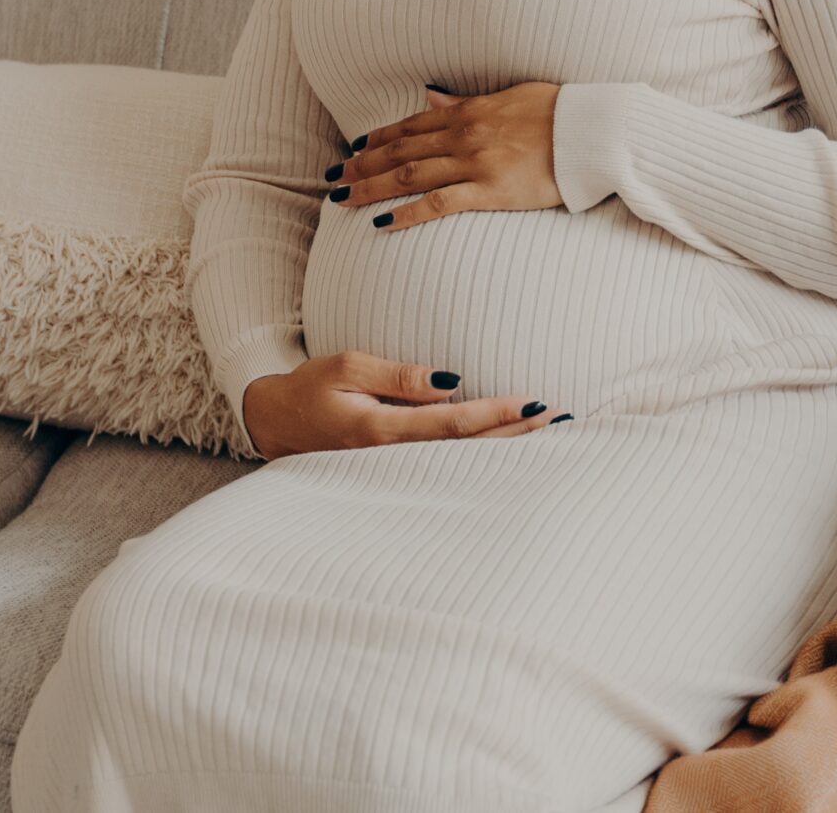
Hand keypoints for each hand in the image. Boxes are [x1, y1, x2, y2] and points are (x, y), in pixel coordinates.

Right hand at [243, 351, 562, 460]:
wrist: (275, 424)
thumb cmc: (310, 390)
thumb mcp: (345, 367)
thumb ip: (397, 377)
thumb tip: (448, 382)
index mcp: (381, 430)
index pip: (453, 424)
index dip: (495, 414)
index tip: (532, 402)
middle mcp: (394, 457)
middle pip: (469, 449)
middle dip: (516, 433)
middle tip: (561, 418)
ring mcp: (396, 468)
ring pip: (463, 460)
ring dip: (507, 445)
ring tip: (549, 433)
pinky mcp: (396, 468)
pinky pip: (448, 462)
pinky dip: (482, 453)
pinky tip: (508, 447)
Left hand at [323, 81, 563, 231]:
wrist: (592, 131)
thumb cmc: (558, 111)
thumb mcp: (509, 96)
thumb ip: (467, 101)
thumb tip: (434, 98)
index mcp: (467, 112)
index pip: (410, 127)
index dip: (377, 139)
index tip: (354, 149)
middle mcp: (462, 135)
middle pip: (399, 152)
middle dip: (362, 165)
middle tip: (334, 177)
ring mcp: (473, 163)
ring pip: (407, 176)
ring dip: (371, 187)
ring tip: (342, 198)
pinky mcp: (489, 190)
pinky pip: (437, 204)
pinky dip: (405, 214)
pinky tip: (380, 223)